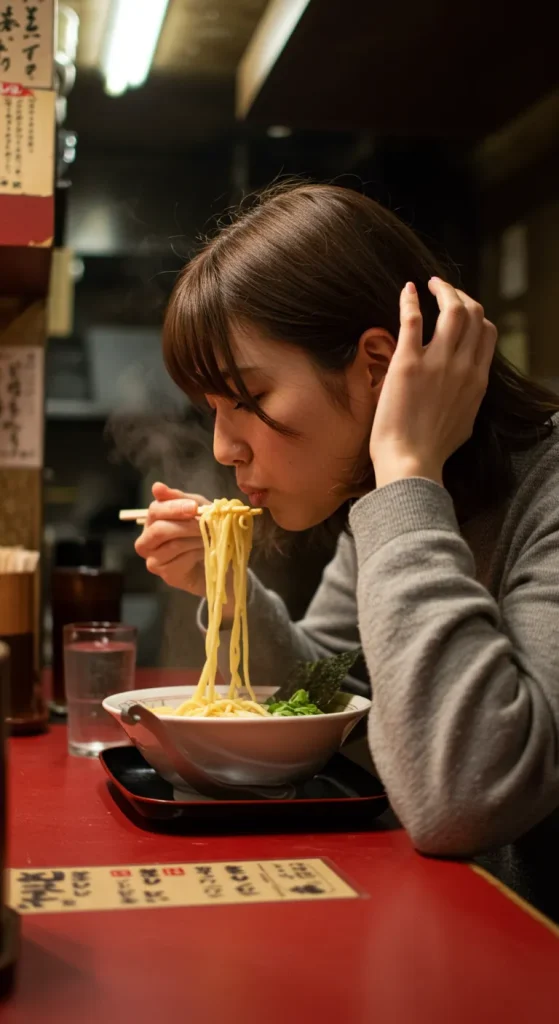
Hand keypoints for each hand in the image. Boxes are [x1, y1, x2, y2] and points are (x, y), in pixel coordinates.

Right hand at [134, 482, 209, 598]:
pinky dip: (196, 553)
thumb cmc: (201, 531)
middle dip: (185, 525)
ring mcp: (154, 560)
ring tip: (209, 536)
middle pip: (158, 530)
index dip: (173, 508)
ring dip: (195, 539)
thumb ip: (178, 498)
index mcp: (152, 521)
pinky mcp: (166, 575)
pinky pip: (180, 561)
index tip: (194, 507)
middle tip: (204, 524)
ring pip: (172, 545)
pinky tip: (205, 551)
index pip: (155, 510)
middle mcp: (146, 541)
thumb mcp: (195, 510)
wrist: (215, 560)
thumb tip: (156, 487)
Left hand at [369, 278, 497, 488]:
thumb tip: (464, 387)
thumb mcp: (465, 421)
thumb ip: (468, 397)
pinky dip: (410, 301)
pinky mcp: (408, 363)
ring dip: (442, 290)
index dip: (475, 314)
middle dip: (460, 295)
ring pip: (452, 310)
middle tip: (442, 289)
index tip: (461, 310)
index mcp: (478, 380)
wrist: (411, 463)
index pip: (487, 332)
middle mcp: (463, 366)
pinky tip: (407, 291)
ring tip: (429, 284)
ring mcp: (437, 363)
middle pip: (473, 314)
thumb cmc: (432, 450)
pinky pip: (414, 320)